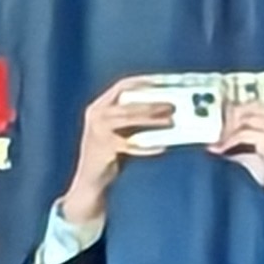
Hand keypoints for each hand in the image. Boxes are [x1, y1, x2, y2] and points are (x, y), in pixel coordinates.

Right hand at [62, 76, 173, 227]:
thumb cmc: (111, 156)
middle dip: (152, 101)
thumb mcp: (119, 132)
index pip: (123, 85)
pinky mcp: (103, 149)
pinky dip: (146, 146)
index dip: (144, 82)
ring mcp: (97, 131)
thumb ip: (135, 119)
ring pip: (128, 117)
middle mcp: (96, 115)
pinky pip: (129, 144)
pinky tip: (161, 147)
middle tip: (173, 104)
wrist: (91, 182)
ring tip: (171, 120)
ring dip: (151, 118)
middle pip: (127, 101)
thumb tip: (166, 110)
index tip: (165, 81)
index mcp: (99, 106)